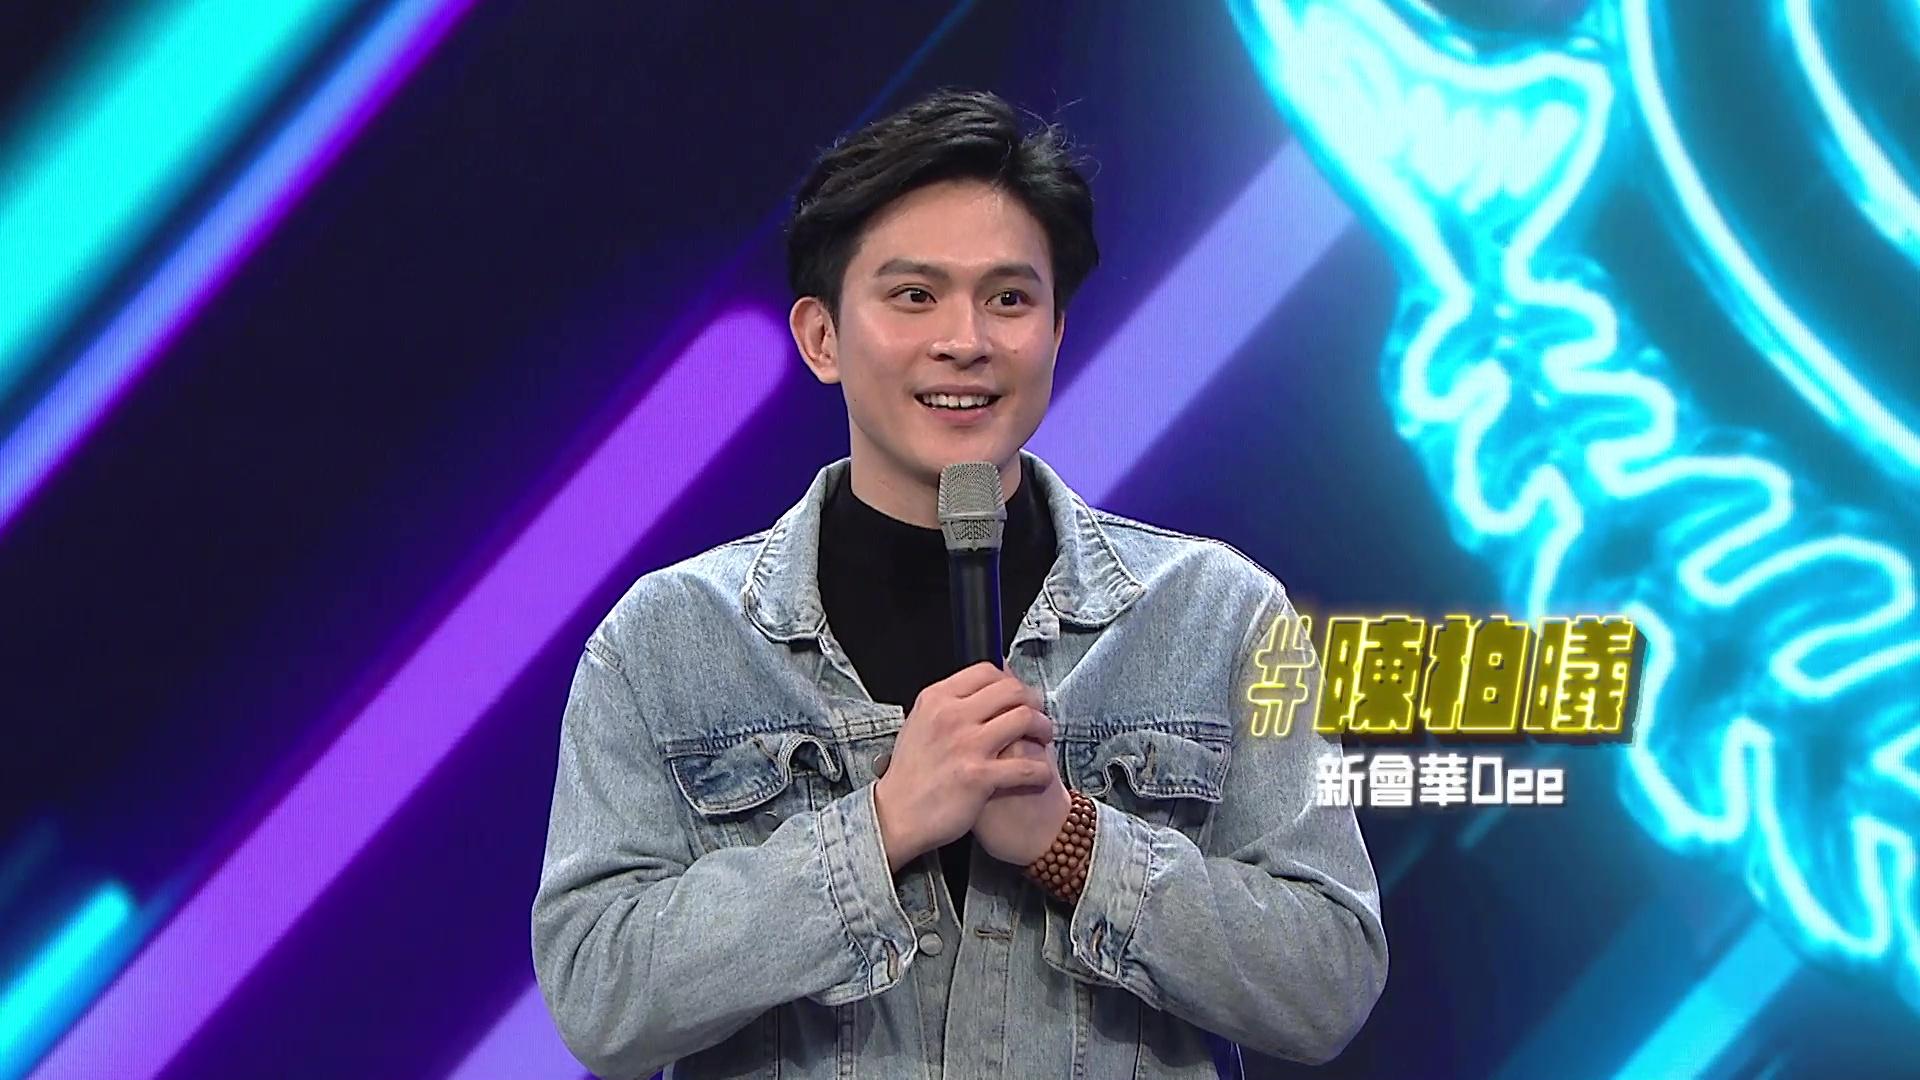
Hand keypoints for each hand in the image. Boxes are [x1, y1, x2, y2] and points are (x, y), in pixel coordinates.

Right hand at [873, 663, 1054, 872]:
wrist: (895, 816)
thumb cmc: (908, 776)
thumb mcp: (918, 725)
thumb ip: (946, 706)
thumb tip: (976, 690)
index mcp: (936, 699)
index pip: (987, 671)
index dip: (1011, 680)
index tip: (1018, 695)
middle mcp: (951, 716)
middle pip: (1012, 690)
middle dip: (1034, 701)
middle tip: (1038, 715)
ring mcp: (966, 745)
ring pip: (1025, 718)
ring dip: (1043, 728)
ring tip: (1043, 739)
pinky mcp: (979, 776)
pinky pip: (1028, 766)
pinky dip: (1042, 770)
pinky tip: (1041, 775)